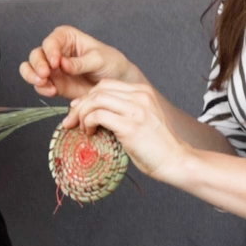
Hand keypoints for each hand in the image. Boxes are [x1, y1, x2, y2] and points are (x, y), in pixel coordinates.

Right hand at [20, 26, 145, 99]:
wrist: (116, 82)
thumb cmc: (110, 63)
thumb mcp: (99, 59)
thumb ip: (80, 63)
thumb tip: (63, 65)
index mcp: (66, 38)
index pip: (51, 41)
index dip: (50, 51)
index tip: (56, 63)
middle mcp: (56, 51)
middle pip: (36, 54)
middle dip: (37, 65)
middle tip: (45, 74)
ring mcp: (52, 69)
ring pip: (31, 69)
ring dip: (32, 76)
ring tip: (43, 83)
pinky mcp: (53, 83)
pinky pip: (39, 85)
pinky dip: (41, 88)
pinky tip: (52, 91)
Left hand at [65, 79, 193, 185]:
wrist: (175, 160)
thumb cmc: (156, 147)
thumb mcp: (140, 121)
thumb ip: (122, 112)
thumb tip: (92, 113)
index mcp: (143, 92)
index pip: (106, 85)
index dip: (87, 96)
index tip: (78, 110)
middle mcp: (140, 96)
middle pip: (98, 90)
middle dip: (79, 105)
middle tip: (70, 120)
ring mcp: (136, 110)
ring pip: (95, 100)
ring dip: (81, 114)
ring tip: (79, 128)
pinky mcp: (130, 125)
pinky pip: (97, 116)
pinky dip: (87, 123)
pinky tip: (88, 133)